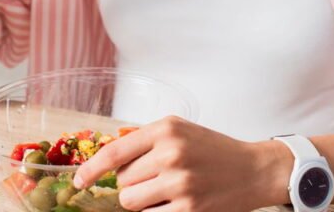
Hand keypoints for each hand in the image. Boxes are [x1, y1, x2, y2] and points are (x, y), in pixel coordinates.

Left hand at [73, 116, 281, 211]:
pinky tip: (171, 204)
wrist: (254, 170)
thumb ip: (144, 140)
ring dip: (140, 202)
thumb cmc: (213, 150)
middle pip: (123, 181)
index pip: (114, 152)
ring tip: (163, 192)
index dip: (91, 169)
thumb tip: (107, 160)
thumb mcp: (179, 131)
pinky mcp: (188, 209)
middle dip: (133, 184)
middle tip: (157, 179)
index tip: (79, 180)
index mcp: (165, 130)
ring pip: (131, 202)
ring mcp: (180, 183)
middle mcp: (171, 154)